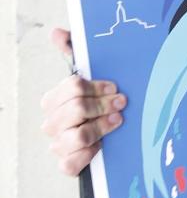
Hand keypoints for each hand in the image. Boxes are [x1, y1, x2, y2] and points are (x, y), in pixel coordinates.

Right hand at [39, 28, 125, 175]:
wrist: (112, 137)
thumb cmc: (99, 104)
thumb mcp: (94, 78)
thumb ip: (75, 52)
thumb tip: (57, 32)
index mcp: (54, 99)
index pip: (73, 87)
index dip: (98, 87)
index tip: (115, 88)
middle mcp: (52, 122)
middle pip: (76, 109)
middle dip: (103, 105)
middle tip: (122, 103)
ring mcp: (58, 144)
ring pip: (78, 135)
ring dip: (102, 127)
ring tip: (118, 121)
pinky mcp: (66, 164)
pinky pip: (70, 163)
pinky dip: (88, 155)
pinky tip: (102, 146)